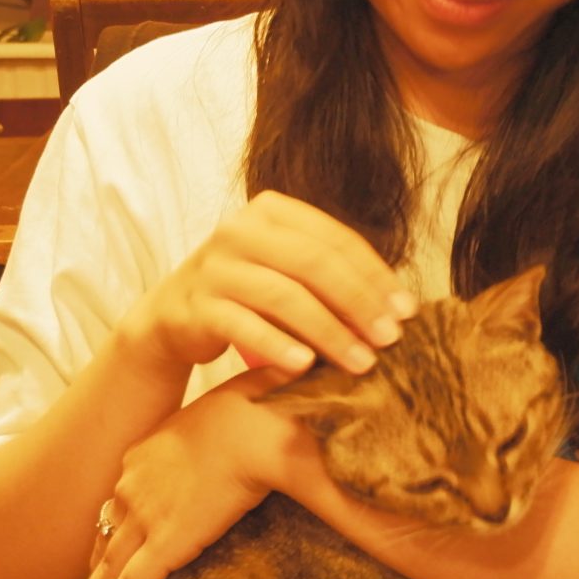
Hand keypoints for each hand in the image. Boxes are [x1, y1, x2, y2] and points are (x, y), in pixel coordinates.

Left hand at [57, 376, 302, 578]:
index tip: (99, 553)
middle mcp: (134, 487)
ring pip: (105, 570)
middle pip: (105, 540)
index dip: (109, 533)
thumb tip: (267, 445)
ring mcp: (143, 516)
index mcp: (146, 458)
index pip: (120, 504)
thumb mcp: (228, 429)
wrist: (258, 422)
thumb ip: (233, 445)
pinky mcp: (164, 544)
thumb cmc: (257, 414)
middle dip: (90, 574)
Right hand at [120, 189, 415, 384]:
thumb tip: (399, 307)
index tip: (406, 311)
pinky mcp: (196, 306)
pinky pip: (243, 326)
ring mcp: (214, 267)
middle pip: (314, 264)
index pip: (335, 239)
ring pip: (283, 296)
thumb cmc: (247, 294)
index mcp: (270, 211)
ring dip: (329, 332)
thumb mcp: (286, 271)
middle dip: (358, 304)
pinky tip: (306, 367)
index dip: (375, 275)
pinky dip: (277, 346)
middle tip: (389, 340)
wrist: (172, 317)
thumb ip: (331, 275)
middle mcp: (239, 230)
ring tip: (360, 363)